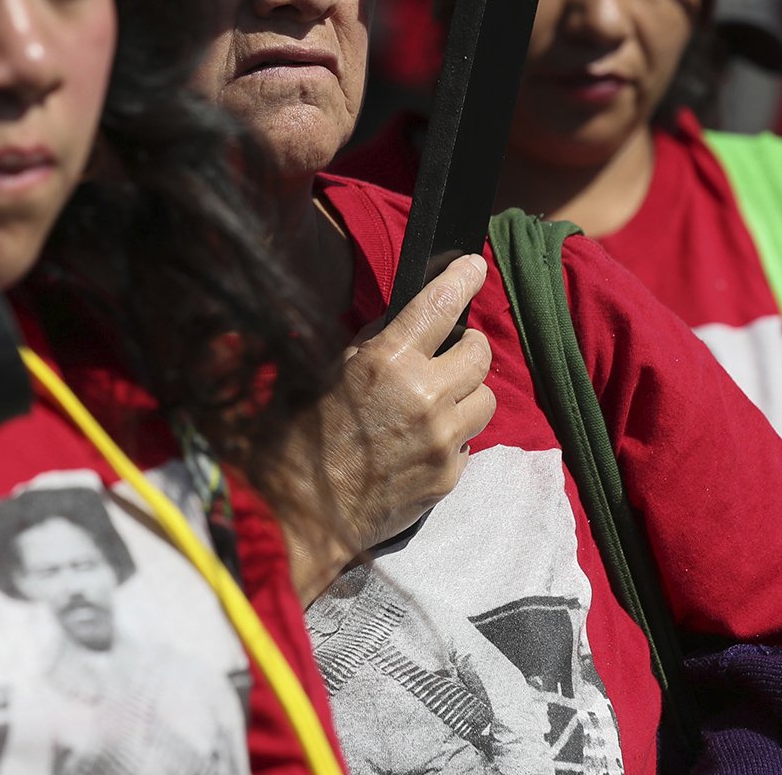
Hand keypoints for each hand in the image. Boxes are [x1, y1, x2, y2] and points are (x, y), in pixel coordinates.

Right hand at [263, 254, 495, 602]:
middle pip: (479, 351)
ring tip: (433, 402)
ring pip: (485, 398)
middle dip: (465, 346)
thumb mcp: (322, 374)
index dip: (463, 278)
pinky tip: (418, 443)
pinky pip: (468, 441)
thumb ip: (369, 346)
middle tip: (445, 352)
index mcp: (387, 361)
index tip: (473, 265)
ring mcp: (441, 439)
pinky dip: (451, 435)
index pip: (441, 304)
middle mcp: (424, 396)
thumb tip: (401, 323)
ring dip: (465, 393)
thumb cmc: (295, 439)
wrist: (296, 516)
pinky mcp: (448, 476)